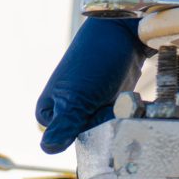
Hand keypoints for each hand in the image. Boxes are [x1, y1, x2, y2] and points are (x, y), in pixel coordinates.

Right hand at [36, 0, 177, 154]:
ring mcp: (88, 109)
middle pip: (86, 138)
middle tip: (112, 101)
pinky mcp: (108, 105)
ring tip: (122, 97)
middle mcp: (65, 113)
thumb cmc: (95, 60)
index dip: (86, 130)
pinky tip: (131, 100)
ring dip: (118, 120)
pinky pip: (117, 122)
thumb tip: (48, 148)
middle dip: (104, 125)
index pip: (67, 141)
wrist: (125, 31)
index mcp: (47, 112)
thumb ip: (65, 124)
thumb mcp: (77, 96)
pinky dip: (126, 115)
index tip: (95, 108)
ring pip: (104, 131)